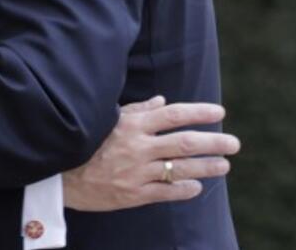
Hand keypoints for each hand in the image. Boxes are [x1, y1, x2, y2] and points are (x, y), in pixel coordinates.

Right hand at [62, 96, 240, 211]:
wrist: (61, 176)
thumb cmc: (87, 143)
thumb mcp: (109, 120)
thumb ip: (137, 110)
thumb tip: (163, 101)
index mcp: (132, 125)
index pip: (173, 115)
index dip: (199, 112)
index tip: (219, 111)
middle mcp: (138, 147)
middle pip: (185, 143)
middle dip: (214, 142)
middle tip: (234, 143)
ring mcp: (137, 172)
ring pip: (181, 169)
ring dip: (207, 167)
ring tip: (224, 165)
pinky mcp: (134, 194)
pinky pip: (166, 192)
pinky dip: (185, 189)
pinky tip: (197, 187)